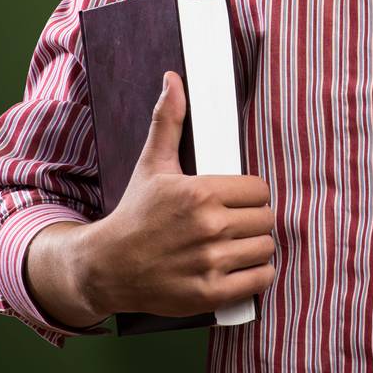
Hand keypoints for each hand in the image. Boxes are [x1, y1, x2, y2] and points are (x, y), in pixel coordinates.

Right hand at [79, 69, 276, 319]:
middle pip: (266, 218)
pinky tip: (241, 268)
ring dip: (256, 247)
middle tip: (235, 224)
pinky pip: (260, 279)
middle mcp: (208, 227)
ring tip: (237, 245)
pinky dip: (257, 275)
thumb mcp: (152, 164)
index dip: (250, 195)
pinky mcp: (209, 294)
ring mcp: (209, 262)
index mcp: (201, 192)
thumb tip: (173, 79)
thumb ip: (169, 121)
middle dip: (254, 220)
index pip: (260, 189)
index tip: (236, 201)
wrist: (106, 267)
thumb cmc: (135, 214)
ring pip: (266, 247)